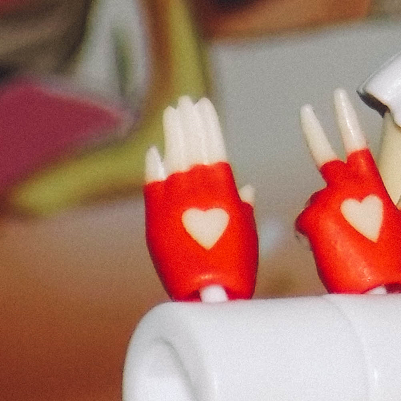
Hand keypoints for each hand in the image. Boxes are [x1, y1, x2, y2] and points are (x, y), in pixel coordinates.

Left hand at [143, 96, 258, 301]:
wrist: (209, 299)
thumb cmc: (235, 270)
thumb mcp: (247, 234)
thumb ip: (241, 207)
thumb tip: (245, 188)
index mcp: (225, 195)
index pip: (215, 148)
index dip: (208, 125)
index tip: (204, 104)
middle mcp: (199, 195)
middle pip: (192, 148)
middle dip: (189, 122)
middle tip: (184, 101)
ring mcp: (176, 206)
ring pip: (172, 161)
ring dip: (172, 135)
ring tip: (172, 113)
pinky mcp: (157, 221)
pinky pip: (153, 187)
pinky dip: (153, 168)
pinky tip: (154, 150)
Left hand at [294, 88, 400, 293]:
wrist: (375, 293)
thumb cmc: (396, 261)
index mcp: (371, 185)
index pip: (356, 141)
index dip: (345, 118)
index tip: (338, 96)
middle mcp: (346, 189)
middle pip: (323, 155)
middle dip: (313, 130)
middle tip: (305, 110)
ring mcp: (326, 204)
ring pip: (316, 202)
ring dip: (324, 216)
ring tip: (345, 244)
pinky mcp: (310, 223)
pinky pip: (304, 224)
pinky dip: (311, 234)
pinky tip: (328, 250)